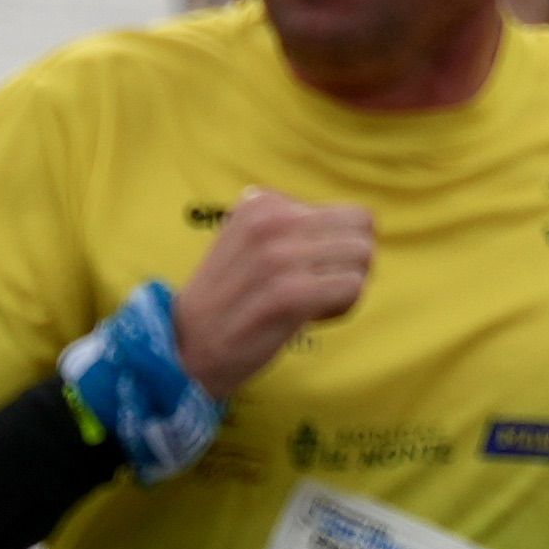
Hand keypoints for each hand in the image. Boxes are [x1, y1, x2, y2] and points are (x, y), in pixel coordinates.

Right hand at [164, 187, 376, 396]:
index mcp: (264, 203)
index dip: (340, 248)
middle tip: (318, 289)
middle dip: (349, 266)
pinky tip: (310, 319)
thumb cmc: (230, 298)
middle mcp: (271, 221)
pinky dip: (339, 308)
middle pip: (362, 233)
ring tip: (312, 304)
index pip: (352, 215)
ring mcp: (278, 256)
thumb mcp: (249, 240)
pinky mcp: (286, 294)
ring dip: (346, 288)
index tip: (309, 270)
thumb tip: (360, 224)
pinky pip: (351, 288)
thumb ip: (294, 225)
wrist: (186, 345)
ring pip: (361, 259)